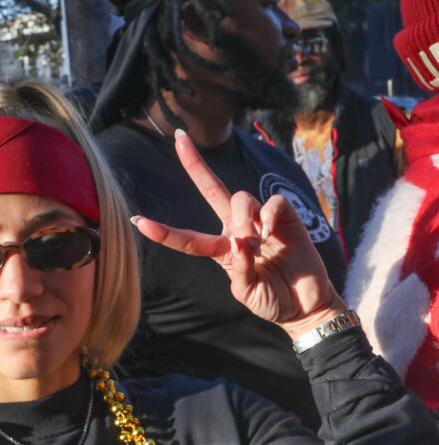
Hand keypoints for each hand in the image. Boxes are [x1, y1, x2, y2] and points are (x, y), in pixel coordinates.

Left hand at [132, 131, 345, 336]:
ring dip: (243, 221)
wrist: (305, 305)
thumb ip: (241, 272)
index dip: (164, 231)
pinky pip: (272, 202)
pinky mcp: (285, 217)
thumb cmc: (272, 301)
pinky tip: (271, 232)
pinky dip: (269, 214)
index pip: (187, 238)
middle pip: (212, 190)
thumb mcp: (248, 294)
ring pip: (241, 198)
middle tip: (179, 139)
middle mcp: (237, 229)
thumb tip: (240, 245)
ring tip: (256, 245)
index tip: (138, 221)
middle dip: (194, 164)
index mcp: (221, 249)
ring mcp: (260, 220)